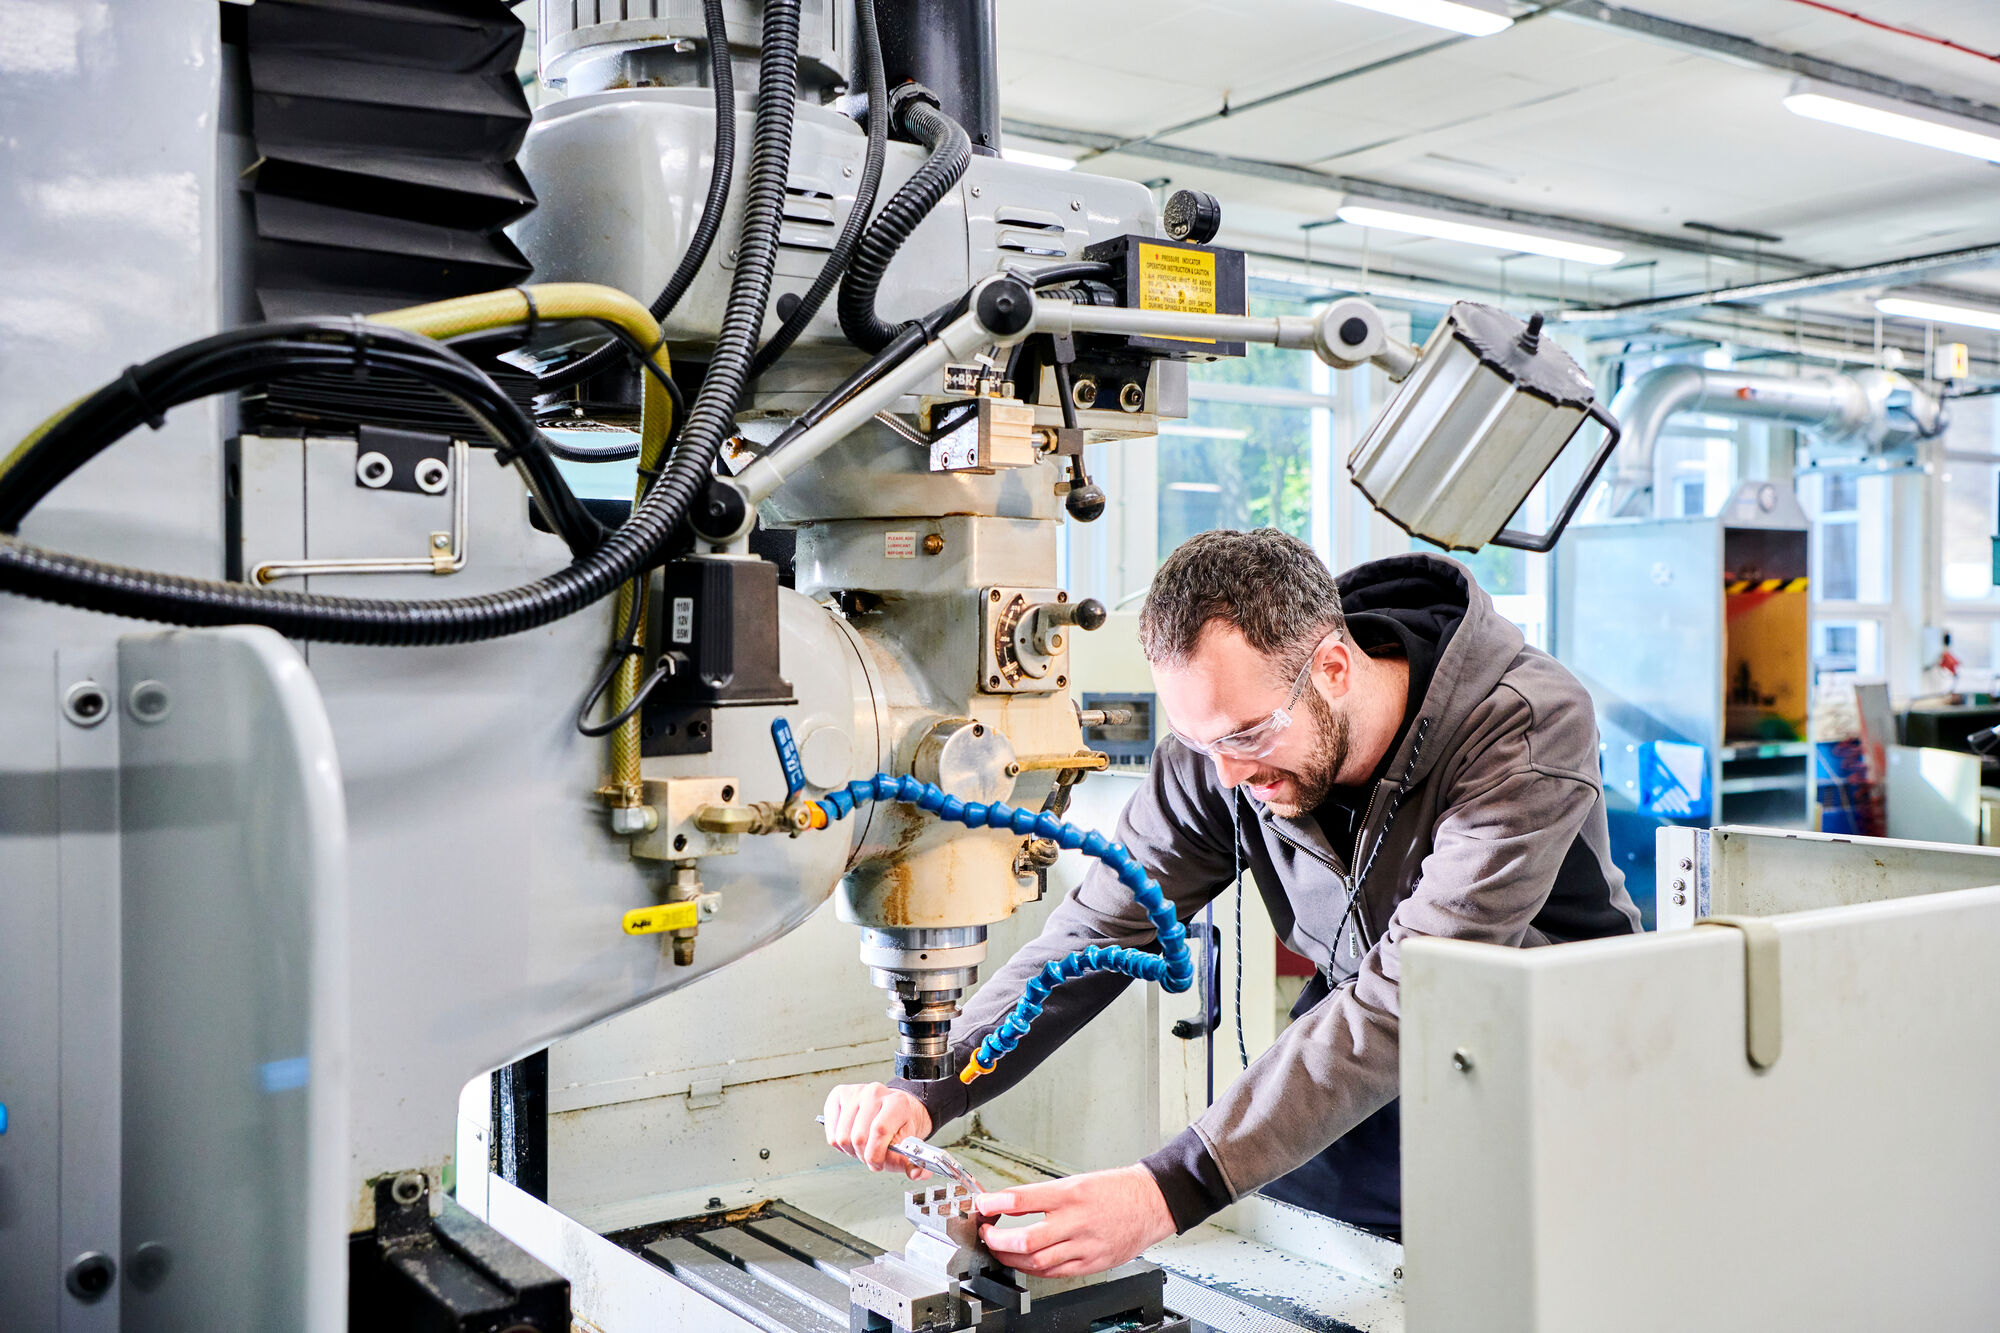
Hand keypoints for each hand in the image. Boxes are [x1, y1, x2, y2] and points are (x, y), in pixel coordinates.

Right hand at [822, 1082, 933, 1178]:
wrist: (893, 1107)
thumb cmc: (899, 1125)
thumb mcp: (910, 1144)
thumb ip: (914, 1163)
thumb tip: (917, 1173)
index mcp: (897, 1102)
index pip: (880, 1130)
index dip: (876, 1154)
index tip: (878, 1164)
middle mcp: (875, 1092)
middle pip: (858, 1137)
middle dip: (864, 1156)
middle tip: (871, 1157)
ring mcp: (855, 1092)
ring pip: (842, 1137)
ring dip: (851, 1151)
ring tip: (862, 1147)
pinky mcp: (838, 1095)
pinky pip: (830, 1130)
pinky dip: (838, 1143)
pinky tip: (850, 1138)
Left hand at [976, 1166, 1176, 1278]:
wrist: (1151, 1203)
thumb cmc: (1116, 1190)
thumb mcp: (1078, 1181)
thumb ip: (1045, 1196)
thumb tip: (1011, 1203)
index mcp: (1071, 1193)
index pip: (1023, 1199)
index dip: (996, 1204)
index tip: (982, 1205)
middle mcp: (1076, 1220)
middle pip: (1026, 1238)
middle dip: (998, 1240)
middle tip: (987, 1234)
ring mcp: (1085, 1245)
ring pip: (1038, 1261)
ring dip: (1011, 1257)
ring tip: (1000, 1250)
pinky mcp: (1093, 1263)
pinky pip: (1056, 1272)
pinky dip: (1035, 1269)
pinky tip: (1025, 1262)